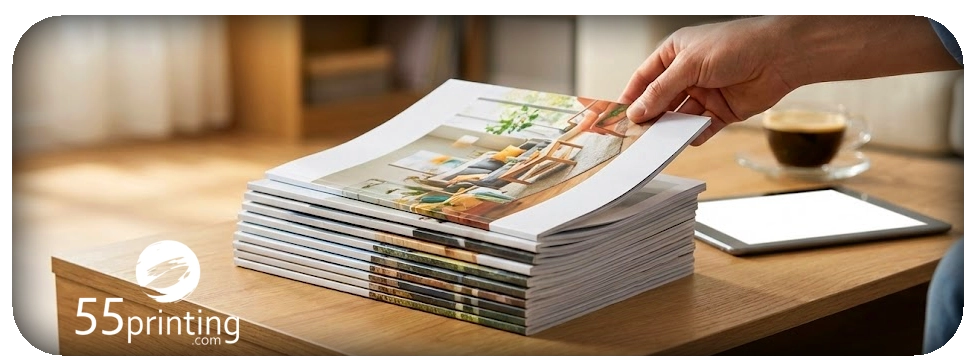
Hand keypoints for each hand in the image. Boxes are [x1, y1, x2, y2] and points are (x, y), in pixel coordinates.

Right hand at [619, 15, 960, 146]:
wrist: (780, 56)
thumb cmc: (736, 45)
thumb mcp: (689, 64)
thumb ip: (662, 90)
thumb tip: (638, 110)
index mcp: (675, 54)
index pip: (645, 77)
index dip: (631, 95)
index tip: (618, 115)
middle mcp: (688, 74)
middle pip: (660, 100)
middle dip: (649, 116)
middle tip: (635, 135)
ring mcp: (705, 93)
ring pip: (679, 116)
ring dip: (670, 128)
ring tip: (658, 141)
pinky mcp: (721, 111)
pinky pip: (701, 127)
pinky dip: (693, 135)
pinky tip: (686, 139)